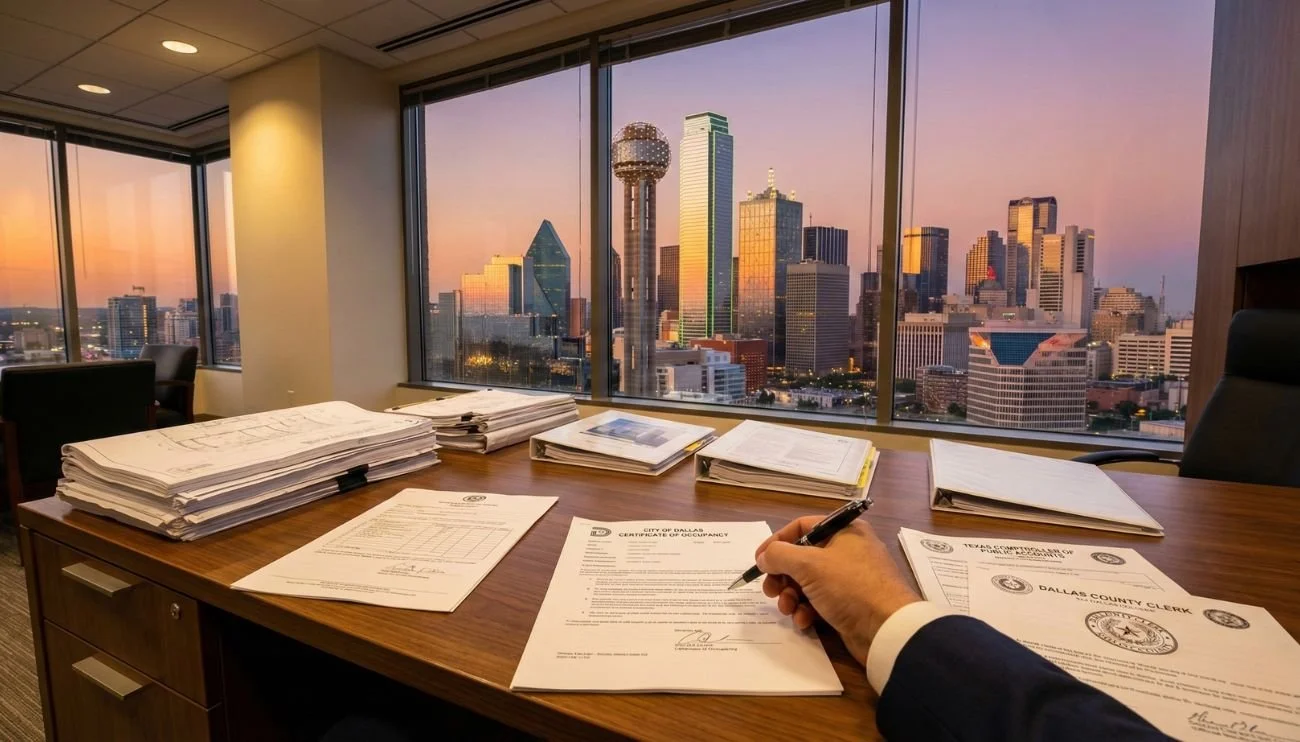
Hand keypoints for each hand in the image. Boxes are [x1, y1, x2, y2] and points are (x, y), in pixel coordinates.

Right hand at [755, 517, 920, 665]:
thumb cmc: (849, 586)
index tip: (758, 560)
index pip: (801, 527)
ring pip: (808, 583)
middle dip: (782, 576)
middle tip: (770, 591)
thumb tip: (763, 557)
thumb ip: (779, 555)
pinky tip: (804, 622)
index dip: (776, 542)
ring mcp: (849, 579)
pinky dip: (807, 611)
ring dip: (792, 597)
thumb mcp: (810, 565)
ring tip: (788, 608)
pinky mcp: (849, 604)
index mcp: (844, 531)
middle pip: (802, 558)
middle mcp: (847, 551)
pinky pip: (819, 602)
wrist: (887, 629)